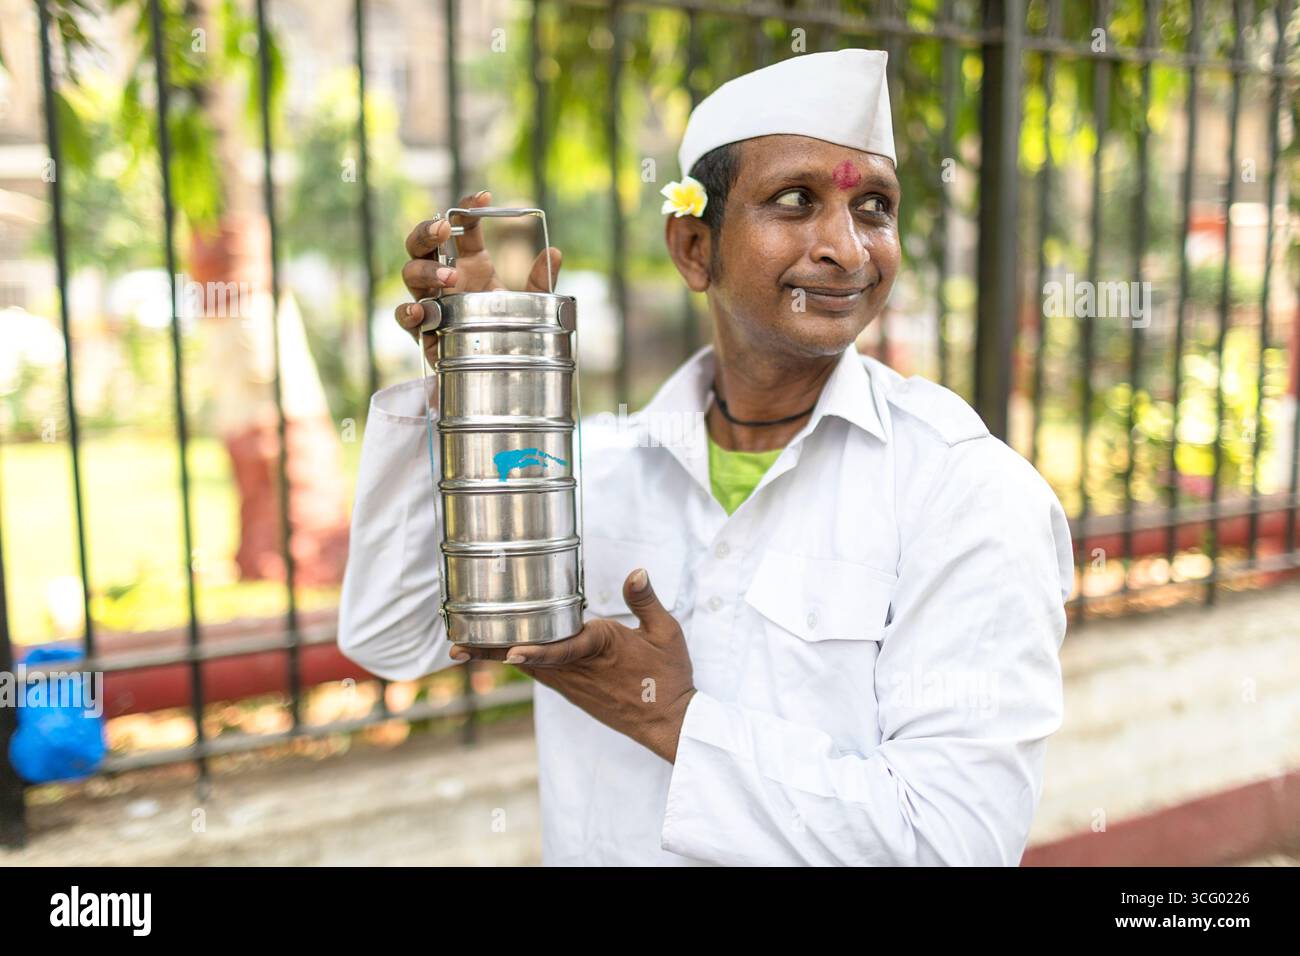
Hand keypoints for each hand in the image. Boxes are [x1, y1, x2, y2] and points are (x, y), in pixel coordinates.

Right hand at [395, 189, 563, 364]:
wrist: (497, 368)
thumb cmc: (509, 328)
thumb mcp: (531, 304)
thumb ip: (540, 281)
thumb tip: (555, 253)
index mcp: (471, 263)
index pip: (460, 226)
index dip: (467, 206)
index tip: (484, 196)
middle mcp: (445, 276)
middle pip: (422, 243)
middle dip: (427, 230)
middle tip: (444, 229)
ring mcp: (430, 300)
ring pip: (410, 273)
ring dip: (426, 270)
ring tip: (451, 277)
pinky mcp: (424, 330)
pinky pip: (404, 317)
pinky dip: (407, 313)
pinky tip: (420, 311)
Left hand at [450, 569, 696, 763]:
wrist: (668, 721)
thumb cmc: (669, 676)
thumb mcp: (666, 633)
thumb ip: (645, 600)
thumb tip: (637, 571)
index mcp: (602, 646)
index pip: (563, 649)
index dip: (536, 651)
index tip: (512, 652)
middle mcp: (580, 668)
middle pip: (530, 659)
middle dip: (493, 652)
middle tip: (455, 648)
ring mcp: (573, 685)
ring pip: (530, 668)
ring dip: (498, 657)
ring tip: (463, 649)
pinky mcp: (573, 693)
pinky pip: (540, 675)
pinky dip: (518, 663)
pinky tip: (500, 654)